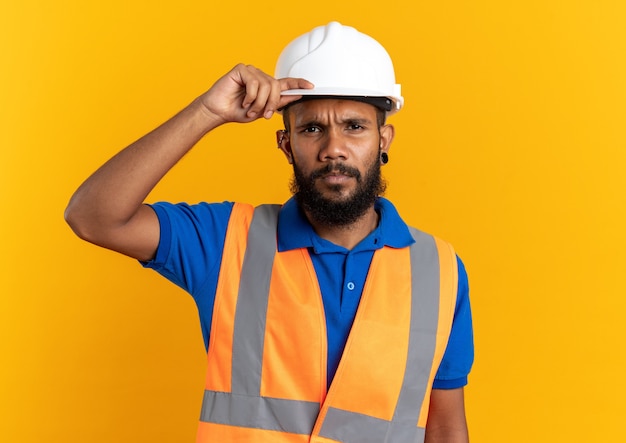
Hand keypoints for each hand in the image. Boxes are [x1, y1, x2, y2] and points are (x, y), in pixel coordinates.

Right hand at [198, 64, 313, 124]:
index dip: (298, 83)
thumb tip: (295, 95)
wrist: (218, 112)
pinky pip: (254, 82)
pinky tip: (244, 101)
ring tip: (250, 109)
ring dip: (260, 102)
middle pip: (277, 87)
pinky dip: (251, 95)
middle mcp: (260, 77)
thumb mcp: (262, 111)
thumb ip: (277, 103)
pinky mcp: (241, 69)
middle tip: (264, 114)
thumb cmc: (238, 111)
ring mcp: (251, 71)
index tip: (311, 86)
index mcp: (266, 86)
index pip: (285, 83)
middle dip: (272, 103)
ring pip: (266, 85)